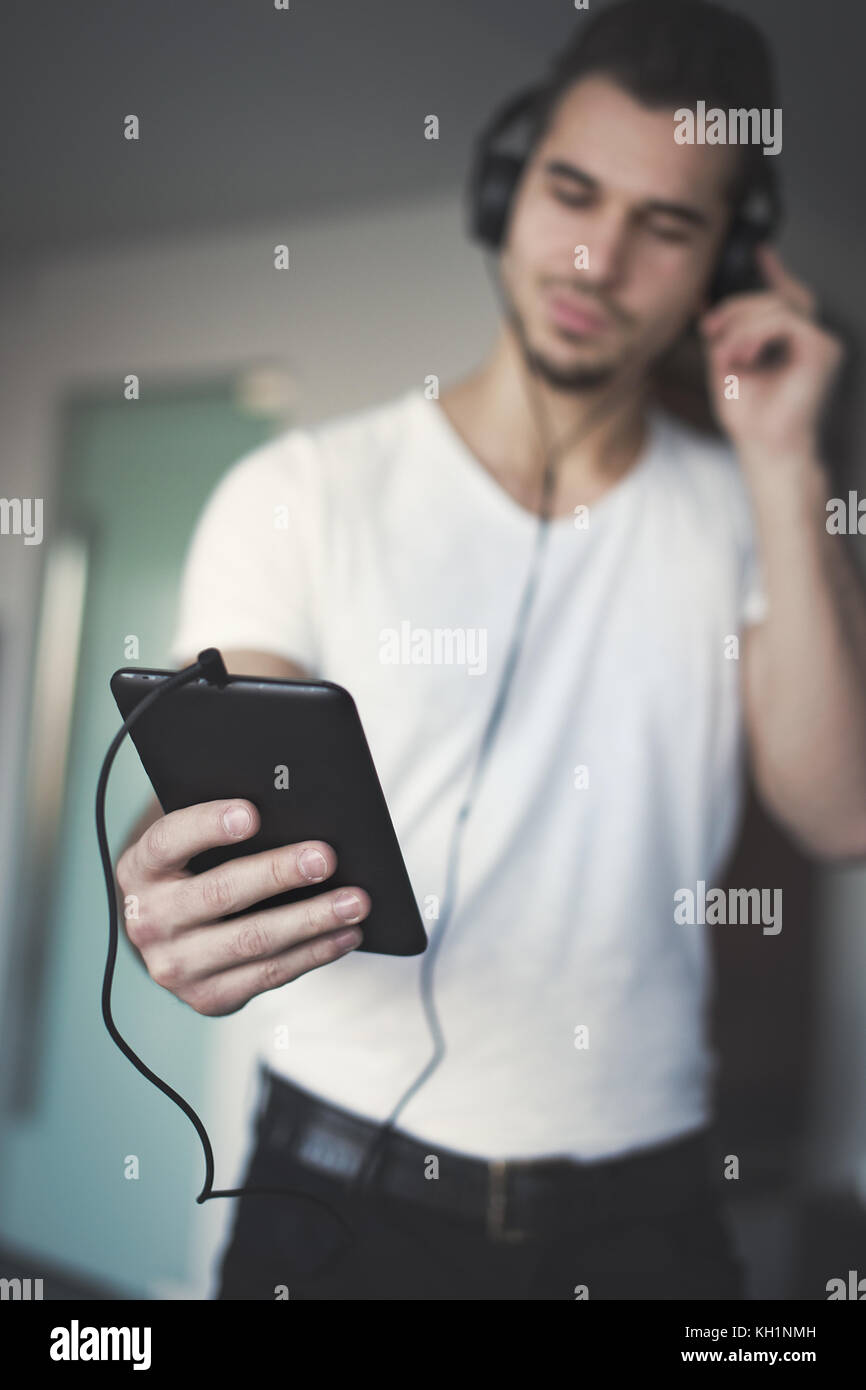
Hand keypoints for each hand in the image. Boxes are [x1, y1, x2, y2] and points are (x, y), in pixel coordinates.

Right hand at [115, 799, 369, 1015]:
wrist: (167, 934)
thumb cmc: (192, 871)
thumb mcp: (189, 846)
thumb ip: (222, 829)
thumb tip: (292, 811)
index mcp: (140, 869)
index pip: (168, 841)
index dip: (208, 826)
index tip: (252, 813)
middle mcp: (148, 920)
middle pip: (220, 893)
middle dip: (279, 874)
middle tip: (326, 858)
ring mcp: (175, 966)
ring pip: (252, 941)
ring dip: (312, 920)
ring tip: (354, 902)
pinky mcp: (207, 997)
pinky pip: (269, 975)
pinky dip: (314, 953)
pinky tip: (345, 934)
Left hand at [699, 246, 842, 464]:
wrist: (765, 449)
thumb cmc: (751, 419)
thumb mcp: (725, 365)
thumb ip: (721, 333)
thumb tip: (704, 301)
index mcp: (791, 342)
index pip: (785, 297)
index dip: (773, 271)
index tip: (757, 251)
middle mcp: (811, 339)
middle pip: (777, 297)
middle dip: (737, 306)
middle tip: (709, 327)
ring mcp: (821, 343)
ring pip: (777, 307)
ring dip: (740, 327)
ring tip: (727, 355)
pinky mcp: (822, 350)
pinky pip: (785, 322)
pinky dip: (756, 335)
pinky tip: (743, 356)